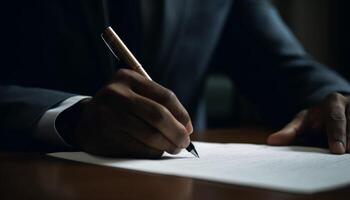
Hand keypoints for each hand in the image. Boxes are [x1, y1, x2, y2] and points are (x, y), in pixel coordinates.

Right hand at [70, 69, 192, 157]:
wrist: (86, 120)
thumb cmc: (120, 107)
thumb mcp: (135, 94)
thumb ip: (158, 104)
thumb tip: (186, 127)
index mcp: (128, 78)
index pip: (165, 96)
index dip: (182, 114)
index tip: (188, 127)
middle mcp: (116, 94)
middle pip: (158, 115)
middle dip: (177, 132)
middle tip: (185, 142)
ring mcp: (108, 115)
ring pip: (150, 135)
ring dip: (167, 145)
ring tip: (173, 148)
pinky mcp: (105, 136)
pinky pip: (139, 148)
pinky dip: (152, 152)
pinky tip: (156, 151)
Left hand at [267, 92, 349, 153]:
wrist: (333, 111)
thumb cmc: (316, 119)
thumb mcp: (302, 121)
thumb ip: (289, 131)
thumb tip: (271, 142)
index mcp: (333, 101)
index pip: (336, 118)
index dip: (337, 134)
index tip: (337, 150)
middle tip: (346, 153)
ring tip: (348, 158)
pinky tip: (349, 158)